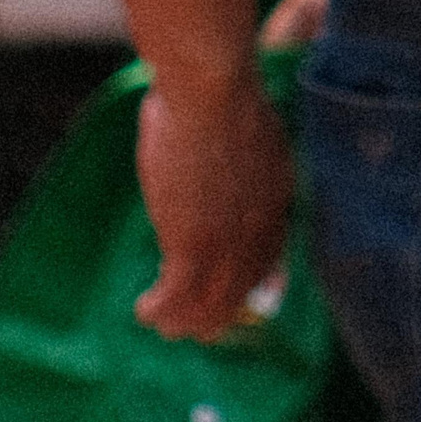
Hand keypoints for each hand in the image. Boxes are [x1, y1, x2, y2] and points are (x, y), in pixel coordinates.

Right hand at [134, 77, 294, 339]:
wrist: (213, 94)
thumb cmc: (224, 99)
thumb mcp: (250, 136)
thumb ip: (245, 162)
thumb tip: (223, 164)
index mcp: (277, 200)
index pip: (269, 257)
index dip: (248, 282)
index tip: (232, 295)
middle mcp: (259, 228)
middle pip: (241, 288)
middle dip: (217, 313)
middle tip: (197, 327)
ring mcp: (227, 240)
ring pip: (209, 302)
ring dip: (184, 320)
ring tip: (163, 324)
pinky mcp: (192, 243)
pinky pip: (177, 295)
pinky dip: (159, 309)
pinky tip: (143, 309)